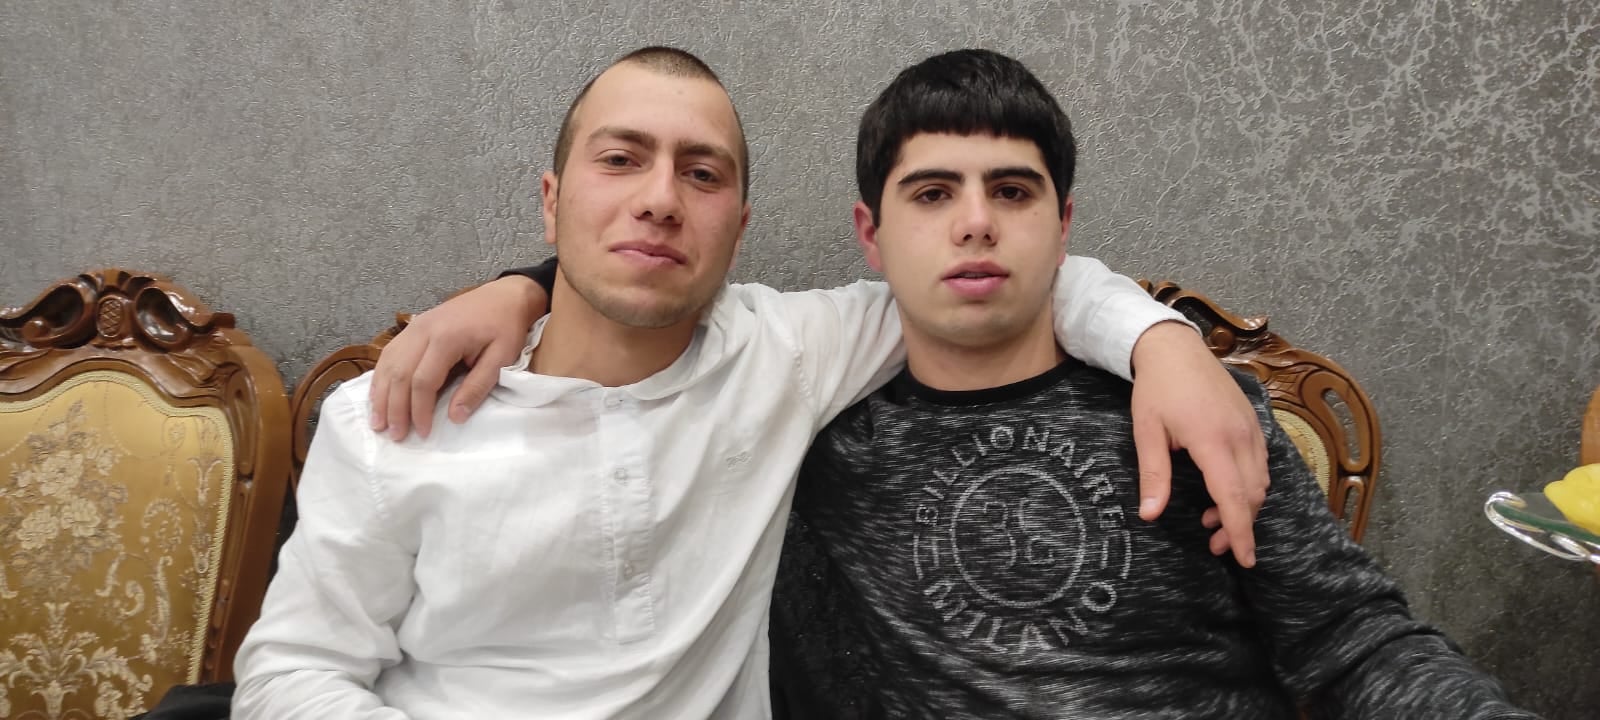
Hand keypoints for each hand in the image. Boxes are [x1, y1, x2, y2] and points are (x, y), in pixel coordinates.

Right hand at [368, 275, 547, 439]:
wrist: (504, 295)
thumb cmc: (505, 327)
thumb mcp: (502, 357)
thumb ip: (477, 386)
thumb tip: (455, 418)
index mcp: (446, 338)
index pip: (423, 381)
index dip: (419, 410)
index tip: (422, 433)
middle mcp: (423, 330)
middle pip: (399, 374)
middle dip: (395, 408)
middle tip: (394, 435)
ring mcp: (415, 326)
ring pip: (388, 363)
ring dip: (381, 395)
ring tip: (378, 422)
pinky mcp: (413, 326)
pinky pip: (390, 353)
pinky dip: (381, 376)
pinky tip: (379, 395)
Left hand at [1129, 321, 1269, 566]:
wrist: (1175, 347)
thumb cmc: (1157, 388)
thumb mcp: (1146, 431)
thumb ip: (1154, 474)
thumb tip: (1150, 515)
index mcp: (1213, 440)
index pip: (1234, 497)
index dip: (1240, 533)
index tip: (1244, 560)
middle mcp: (1241, 436)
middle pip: (1253, 495)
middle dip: (1239, 526)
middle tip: (1213, 544)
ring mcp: (1251, 428)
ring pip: (1261, 482)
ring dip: (1243, 506)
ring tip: (1212, 519)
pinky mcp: (1254, 423)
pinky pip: (1261, 464)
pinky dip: (1249, 485)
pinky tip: (1225, 489)